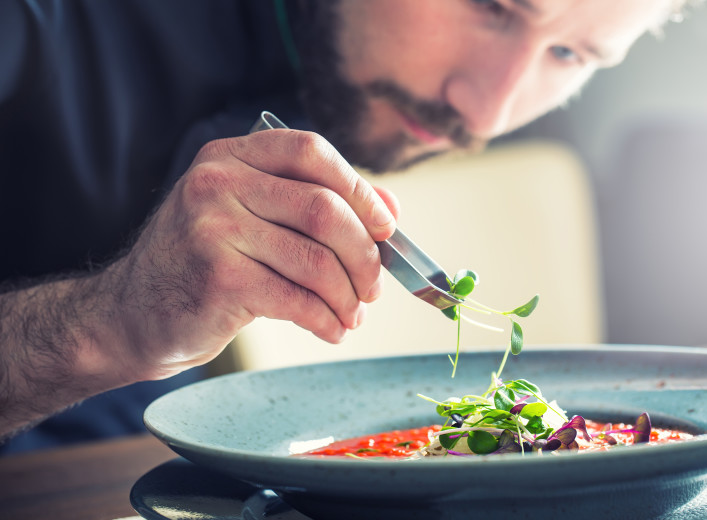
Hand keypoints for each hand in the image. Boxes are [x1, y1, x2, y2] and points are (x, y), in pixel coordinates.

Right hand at [104, 129, 397, 378]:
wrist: (132, 313)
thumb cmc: (204, 263)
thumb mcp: (251, 217)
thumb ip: (316, 204)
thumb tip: (390, 209)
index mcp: (231, 156)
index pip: (311, 151)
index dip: (360, 189)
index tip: (385, 227)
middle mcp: (218, 183)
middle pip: (324, 209)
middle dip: (364, 255)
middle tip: (373, 287)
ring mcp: (213, 229)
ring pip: (316, 260)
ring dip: (348, 296)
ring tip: (352, 315)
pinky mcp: (217, 279)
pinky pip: (297, 300)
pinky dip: (326, 320)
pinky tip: (331, 329)